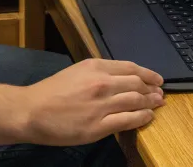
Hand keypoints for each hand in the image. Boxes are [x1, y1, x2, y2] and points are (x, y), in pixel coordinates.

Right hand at [18, 58, 163, 145]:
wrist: (31, 111)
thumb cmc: (51, 91)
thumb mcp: (77, 71)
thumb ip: (99, 73)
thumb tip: (121, 79)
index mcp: (95, 66)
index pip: (130, 68)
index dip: (148, 73)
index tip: (157, 79)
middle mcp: (101, 83)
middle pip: (137, 84)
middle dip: (152, 89)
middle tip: (160, 94)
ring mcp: (101, 105)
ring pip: (135, 102)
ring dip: (150, 103)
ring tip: (158, 104)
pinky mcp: (98, 126)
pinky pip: (128, 120)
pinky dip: (142, 118)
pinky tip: (147, 117)